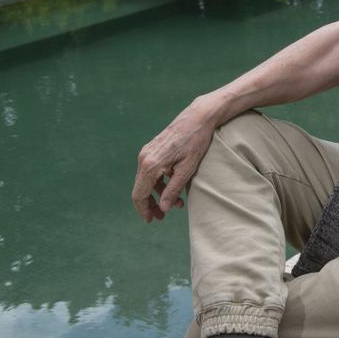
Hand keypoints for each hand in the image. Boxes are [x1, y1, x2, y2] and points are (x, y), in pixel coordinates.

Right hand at [131, 98, 219, 221]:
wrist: (198, 117)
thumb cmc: (196, 142)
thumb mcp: (187, 169)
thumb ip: (173, 189)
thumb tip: (163, 208)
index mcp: (150, 165)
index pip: (139, 194)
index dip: (143, 210)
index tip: (151, 221)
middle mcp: (144, 158)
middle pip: (140, 189)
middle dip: (151, 205)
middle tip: (163, 217)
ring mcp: (147, 152)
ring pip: (146, 180)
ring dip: (158, 194)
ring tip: (176, 204)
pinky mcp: (152, 149)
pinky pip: (151, 171)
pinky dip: (159, 182)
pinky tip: (174, 187)